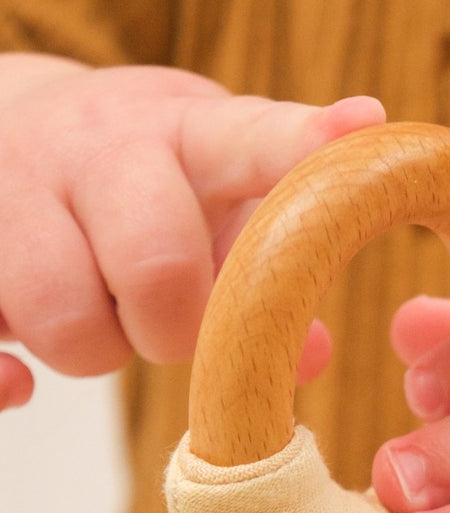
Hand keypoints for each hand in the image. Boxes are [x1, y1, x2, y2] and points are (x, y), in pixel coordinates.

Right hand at [0, 55, 384, 408]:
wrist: (3, 135)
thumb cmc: (136, 184)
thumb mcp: (207, 189)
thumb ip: (267, 258)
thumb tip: (314, 353)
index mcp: (179, 134)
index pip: (248, 140)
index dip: (300, 149)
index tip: (352, 135)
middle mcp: (93, 151)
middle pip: (157, 265)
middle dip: (173, 328)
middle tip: (162, 318)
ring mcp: (13, 194)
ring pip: (69, 323)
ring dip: (93, 350)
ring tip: (95, 315)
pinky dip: (5, 378)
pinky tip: (20, 376)